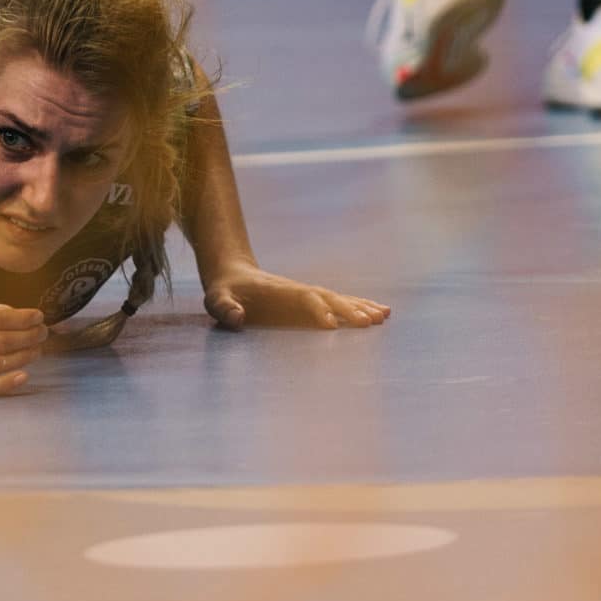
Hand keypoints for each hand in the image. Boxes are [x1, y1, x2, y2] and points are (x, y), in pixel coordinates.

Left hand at [203, 263, 390, 330]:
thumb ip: (224, 307)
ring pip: (338, 299)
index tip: (331, 325)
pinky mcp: (312, 301)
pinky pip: (339, 303)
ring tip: (383, 316)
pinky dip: (359, 307)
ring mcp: (307, 294)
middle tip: (369, 322)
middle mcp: (298, 291)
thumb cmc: (224, 291)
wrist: (233, 275)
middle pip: (328, 298)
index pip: (303, 299)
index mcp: (278, 292)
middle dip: (348, 309)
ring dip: (360, 307)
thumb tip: (236, 317)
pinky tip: (378, 314)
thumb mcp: (216, 298)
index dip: (316, 310)